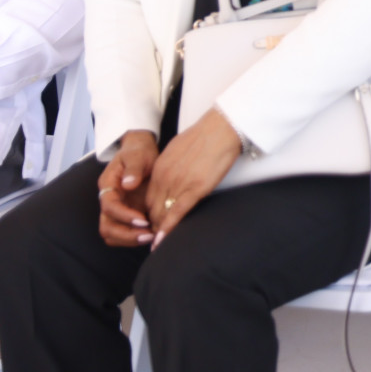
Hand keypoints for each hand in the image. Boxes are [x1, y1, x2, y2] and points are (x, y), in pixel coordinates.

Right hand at [98, 130, 159, 247]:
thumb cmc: (139, 152)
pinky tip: (153, 234)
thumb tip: (128, 184)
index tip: (142, 220)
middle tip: (148, 236)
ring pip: (113, 234)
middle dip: (126, 234)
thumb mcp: (138, 155)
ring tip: (152, 237)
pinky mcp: (127, 214)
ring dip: (130, 240)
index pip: (109, 207)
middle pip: (107, 226)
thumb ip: (133, 168)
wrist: (141, 152)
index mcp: (108, 186)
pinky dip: (135, 238)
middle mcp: (109, 201)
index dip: (124, 216)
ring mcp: (117, 209)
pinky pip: (125, 233)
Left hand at [144, 108, 241, 245]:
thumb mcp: (179, 149)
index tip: (153, 223)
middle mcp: (164, 177)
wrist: (221, 128)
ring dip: (159, 229)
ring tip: (159, 243)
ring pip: (162, 213)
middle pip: (152, 208)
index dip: (150, 213)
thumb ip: (171, 165)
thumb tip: (173, 174)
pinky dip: (168, 229)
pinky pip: (177, 213)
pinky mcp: (195, 189)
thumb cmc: (205, 135)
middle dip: (152, 224)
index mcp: (160, 168)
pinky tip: (162, 240)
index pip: (149, 197)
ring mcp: (178, 184)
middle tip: (155, 237)